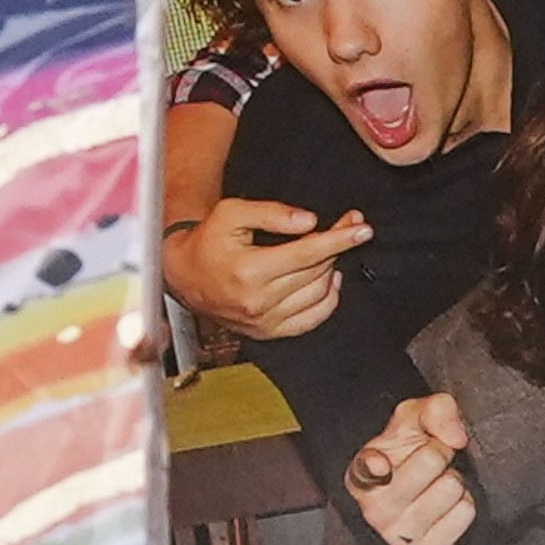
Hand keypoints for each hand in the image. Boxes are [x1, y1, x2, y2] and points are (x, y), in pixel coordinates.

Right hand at [163, 196, 370, 336]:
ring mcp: (264, 321)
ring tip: (328, 251)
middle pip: (316, 271)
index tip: (362, 228)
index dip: (339, 239)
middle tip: (347, 227)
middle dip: (337, 247)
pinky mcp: (268, 332)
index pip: (307, 253)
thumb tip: (310, 222)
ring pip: (318, 294)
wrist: (183, 275)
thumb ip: (272, 213)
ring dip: (331, 269)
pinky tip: (326, 280)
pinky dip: (327, 299)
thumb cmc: (207, 242)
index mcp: (249, 271)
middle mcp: (258, 301)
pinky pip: (312, 319)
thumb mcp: (232, 213)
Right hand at [347, 391, 478, 544]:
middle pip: (431, 460)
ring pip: (451, 487)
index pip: (368, 466)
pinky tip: (447, 506)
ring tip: (438, 484)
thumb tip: (456, 437)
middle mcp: (374, 509)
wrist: (419, 498)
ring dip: (454, 480)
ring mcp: (400, 534)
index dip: (377, 462)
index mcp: (361, 476)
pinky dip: (464, 504)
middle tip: (432, 461)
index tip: (381, 463)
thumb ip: (434, 410)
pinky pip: (465, 512)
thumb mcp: (414, 420)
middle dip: (440, 453)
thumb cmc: (409, 455)